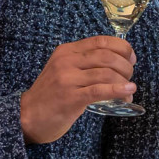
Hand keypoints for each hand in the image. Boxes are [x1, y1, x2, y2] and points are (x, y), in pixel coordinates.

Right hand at [20, 36, 136, 143]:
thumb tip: (118, 62)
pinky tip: (127, 93)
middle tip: (129, 77)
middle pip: (107, 56)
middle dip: (126, 66)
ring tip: (129, 90)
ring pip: (106, 72)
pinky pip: (100, 90)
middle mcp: (66, 61)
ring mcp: (67, 79)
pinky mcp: (70, 97)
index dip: (122, 47)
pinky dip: (118, 90)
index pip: (101, 41)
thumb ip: (84, 63)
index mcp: (66, 51)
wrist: (27, 116)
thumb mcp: (64, 70)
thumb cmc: (51, 96)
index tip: (131, 58)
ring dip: (124, 81)